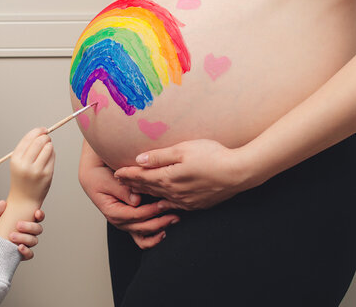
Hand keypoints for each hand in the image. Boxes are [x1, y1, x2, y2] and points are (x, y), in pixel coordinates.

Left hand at [0, 200, 45, 260]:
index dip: (40, 215)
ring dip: (25, 238)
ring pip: (34, 241)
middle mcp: (27, 233)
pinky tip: (19, 247)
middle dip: (30, 226)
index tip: (36, 212)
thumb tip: (3, 202)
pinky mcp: (22, 255)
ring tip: (12, 236)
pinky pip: (30, 254)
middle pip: (38, 229)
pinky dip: (26, 251)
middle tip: (18, 225)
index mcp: (24, 222)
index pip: (37, 218)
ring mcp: (25, 244)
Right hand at [8, 127, 54, 205]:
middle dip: (45, 136)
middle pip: (39, 142)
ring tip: (47, 148)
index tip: (43, 130)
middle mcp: (25, 165)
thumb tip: (42, 132)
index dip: (37, 131)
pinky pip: (53, 157)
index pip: (28, 139)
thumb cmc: (22, 177)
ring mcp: (37, 170)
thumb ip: (27, 147)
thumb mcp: (18, 162)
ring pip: (48, 148)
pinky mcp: (47, 175)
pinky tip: (48, 157)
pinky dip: (52, 154)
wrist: (24, 199)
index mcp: (15, 159)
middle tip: (47, 137)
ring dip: (49, 145)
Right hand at [79, 141, 178, 248]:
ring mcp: (125, 223)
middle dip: (159, 222)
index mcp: (111, 211)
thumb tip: (136, 200)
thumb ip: (121, 190)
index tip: (163, 204)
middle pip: (140, 228)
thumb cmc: (98, 176)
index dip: (149, 211)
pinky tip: (164, 231)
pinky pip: (142, 237)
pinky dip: (153, 237)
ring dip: (159, 230)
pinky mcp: (131, 222)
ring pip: (143, 236)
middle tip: (175, 214)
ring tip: (173, 220)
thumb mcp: (106, 179)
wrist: (93, 174)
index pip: (133, 215)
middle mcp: (119, 220)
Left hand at [114, 139, 253, 209]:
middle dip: (132, 183)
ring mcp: (186, 200)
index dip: (128, 174)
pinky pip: (175, 205)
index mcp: (168, 177)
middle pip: (148, 187)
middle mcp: (174, 192)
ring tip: (135, 191)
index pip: (142, 176)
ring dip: (146, 194)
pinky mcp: (197, 204)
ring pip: (160, 197)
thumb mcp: (183, 149)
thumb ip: (159, 156)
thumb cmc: (212, 155)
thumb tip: (139, 160)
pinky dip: (164, 203)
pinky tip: (162, 203)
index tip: (115, 173)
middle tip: (119, 181)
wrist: (240, 172)